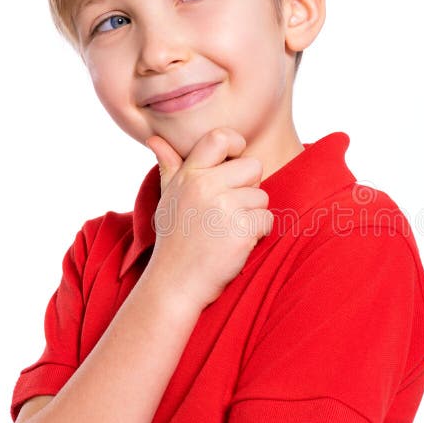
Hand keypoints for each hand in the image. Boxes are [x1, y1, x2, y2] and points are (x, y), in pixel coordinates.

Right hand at [144, 128, 273, 308]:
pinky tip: (236, 245)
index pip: (219, 138)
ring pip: (262, 196)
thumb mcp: (167, 200)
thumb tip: (156, 139)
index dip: (236, 144)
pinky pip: (267, 220)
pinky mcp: (241, 230)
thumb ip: (169, 167)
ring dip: (253, 216)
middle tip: (229, 212)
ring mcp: (224, 207)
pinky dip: (258, 235)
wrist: (175, 284)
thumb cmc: (174, 241)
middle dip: (249, 188)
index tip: (236, 161)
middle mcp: (205, 186)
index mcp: (189, 175)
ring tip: (228, 232)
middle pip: (253, 167)